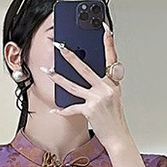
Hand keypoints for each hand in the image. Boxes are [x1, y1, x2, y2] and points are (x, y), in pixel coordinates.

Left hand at [44, 23, 129, 150]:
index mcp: (112, 83)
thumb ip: (103, 85)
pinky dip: (62, 110)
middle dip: (70, 56)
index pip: (111, 59)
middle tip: (60, 46)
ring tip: (48, 70)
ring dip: (58, 78)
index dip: (108, 44)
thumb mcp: (113, 98)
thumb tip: (88, 78)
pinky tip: (54, 109)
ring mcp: (97, 99)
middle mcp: (105, 88)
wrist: (118, 137)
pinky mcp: (89, 110)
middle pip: (84, 69)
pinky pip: (72, 108)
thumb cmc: (114, 119)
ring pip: (73, 86)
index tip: (105, 30)